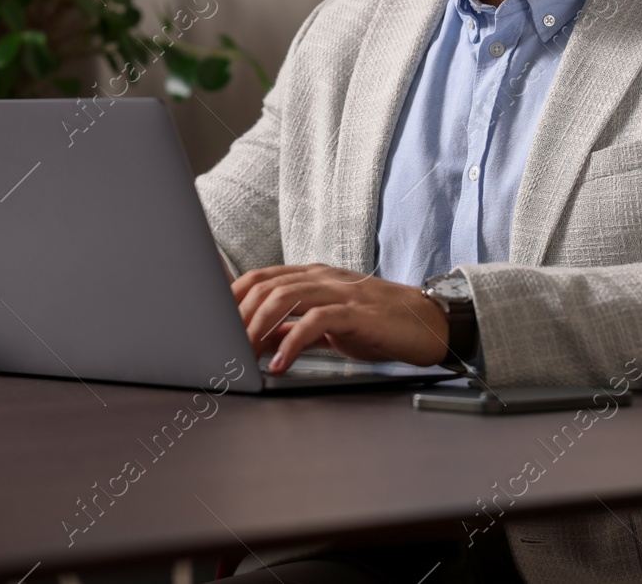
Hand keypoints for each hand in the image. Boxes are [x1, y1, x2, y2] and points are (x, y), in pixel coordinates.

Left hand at [230, 263, 449, 372]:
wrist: (428, 325)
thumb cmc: (378, 324)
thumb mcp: (329, 325)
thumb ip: (295, 328)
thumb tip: (260, 341)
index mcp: (313, 276)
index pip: (261, 277)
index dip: (233, 297)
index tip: (213, 322)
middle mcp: (322, 278)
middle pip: (266, 285)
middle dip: (239, 316)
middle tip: (224, 346)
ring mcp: (340, 292)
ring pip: (285, 297)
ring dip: (258, 327)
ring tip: (244, 355)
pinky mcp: (357, 313)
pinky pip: (315, 322)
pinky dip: (291, 344)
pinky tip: (280, 365)